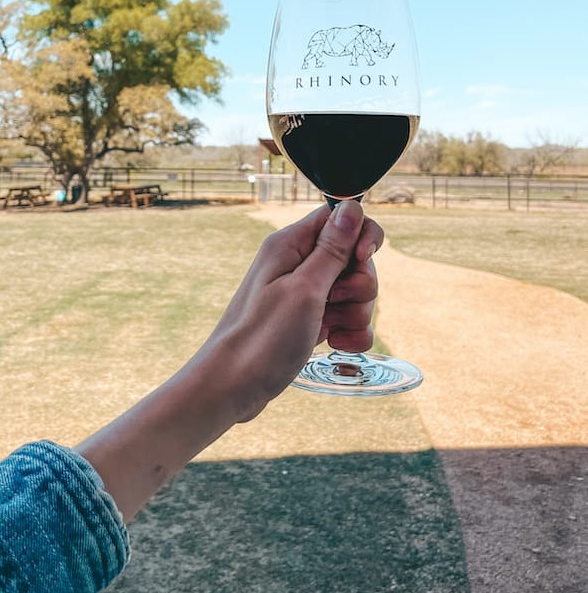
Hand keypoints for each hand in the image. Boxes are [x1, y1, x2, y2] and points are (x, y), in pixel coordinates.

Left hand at [200, 199, 382, 419]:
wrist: (232, 387)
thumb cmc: (261, 338)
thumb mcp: (304, 290)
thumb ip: (332, 249)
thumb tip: (352, 205)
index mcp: (290, 245)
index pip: (341, 218)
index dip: (362, 237)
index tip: (360, 261)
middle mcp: (296, 264)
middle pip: (354, 259)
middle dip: (359, 285)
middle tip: (334, 302)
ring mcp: (303, 294)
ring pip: (354, 292)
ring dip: (354, 313)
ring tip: (330, 331)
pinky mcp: (308, 319)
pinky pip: (346, 318)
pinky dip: (348, 332)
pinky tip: (335, 345)